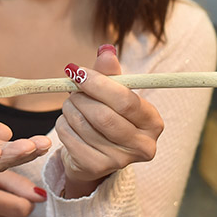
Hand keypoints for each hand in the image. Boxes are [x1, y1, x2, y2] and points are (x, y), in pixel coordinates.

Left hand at [56, 45, 163, 196]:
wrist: (93, 153)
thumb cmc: (107, 116)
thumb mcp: (111, 94)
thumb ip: (109, 73)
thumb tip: (106, 49)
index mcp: (153, 122)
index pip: (125, 100)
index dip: (98, 83)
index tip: (77, 71)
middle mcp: (143, 146)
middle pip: (103, 116)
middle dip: (81, 98)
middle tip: (72, 89)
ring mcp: (120, 161)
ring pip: (83, 125)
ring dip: (69, 109)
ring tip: (72, 106)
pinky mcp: (96, 168)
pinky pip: (69, 137)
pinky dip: (63, 125)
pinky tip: (69, 123)